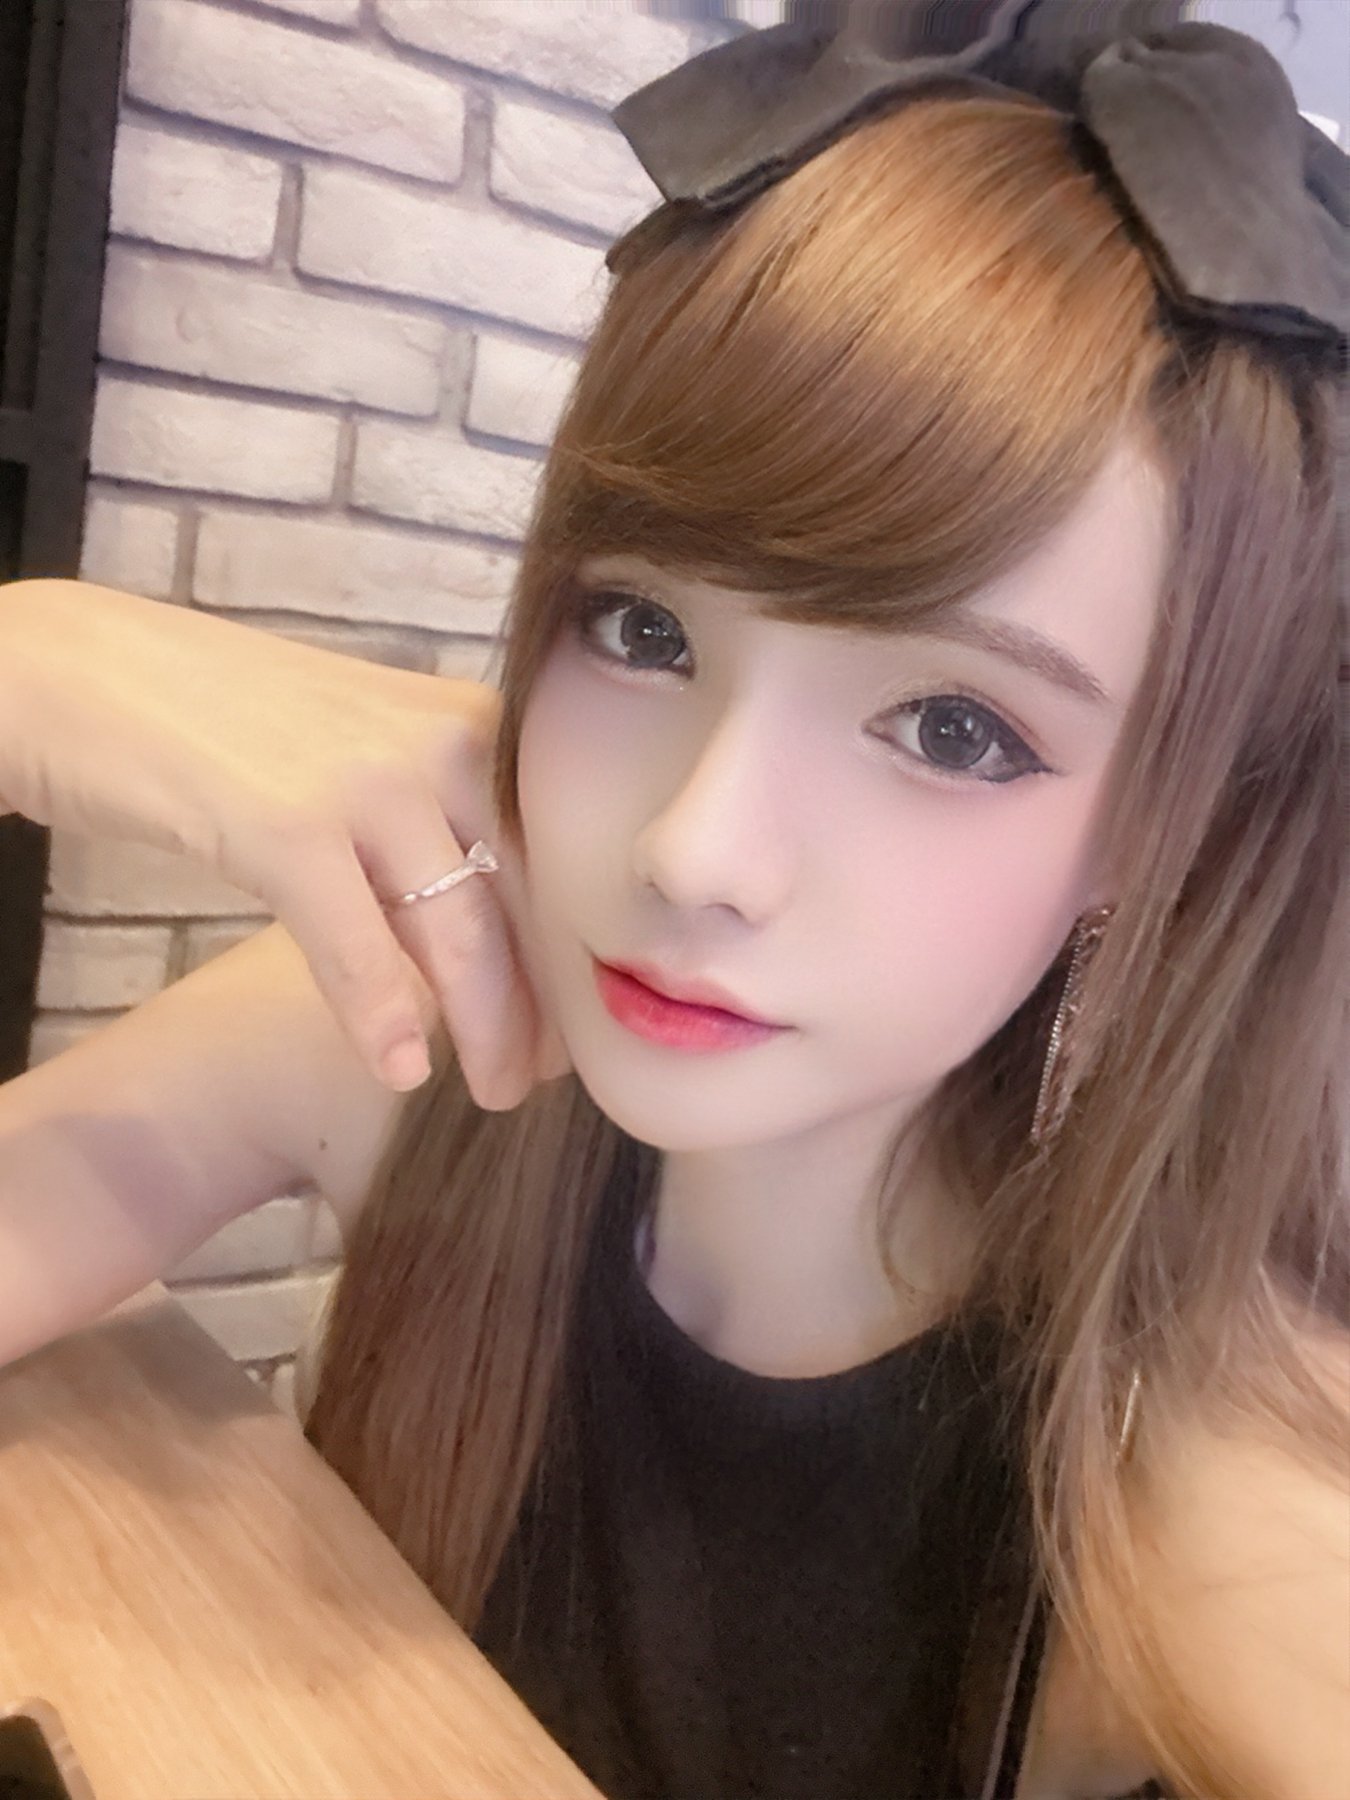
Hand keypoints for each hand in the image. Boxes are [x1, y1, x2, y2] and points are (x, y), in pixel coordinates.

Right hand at [0, 580, 570, 1106]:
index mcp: (469, 720)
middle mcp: (441, 740)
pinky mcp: (288, 823)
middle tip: (542, 1075)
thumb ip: (431, 817)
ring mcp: (368, 779)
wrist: (86, 667)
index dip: (569, 949)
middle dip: (543, 1003)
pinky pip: (360, 945)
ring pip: (464, 933)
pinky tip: (402, 1070)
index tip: (576, 1016)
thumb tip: (486, 917)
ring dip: (488, 1027)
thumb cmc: (230, 720)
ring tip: (495, 1091)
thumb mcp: (364, 750)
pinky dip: (383, 1018)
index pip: (556, 857)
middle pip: (527, 901)